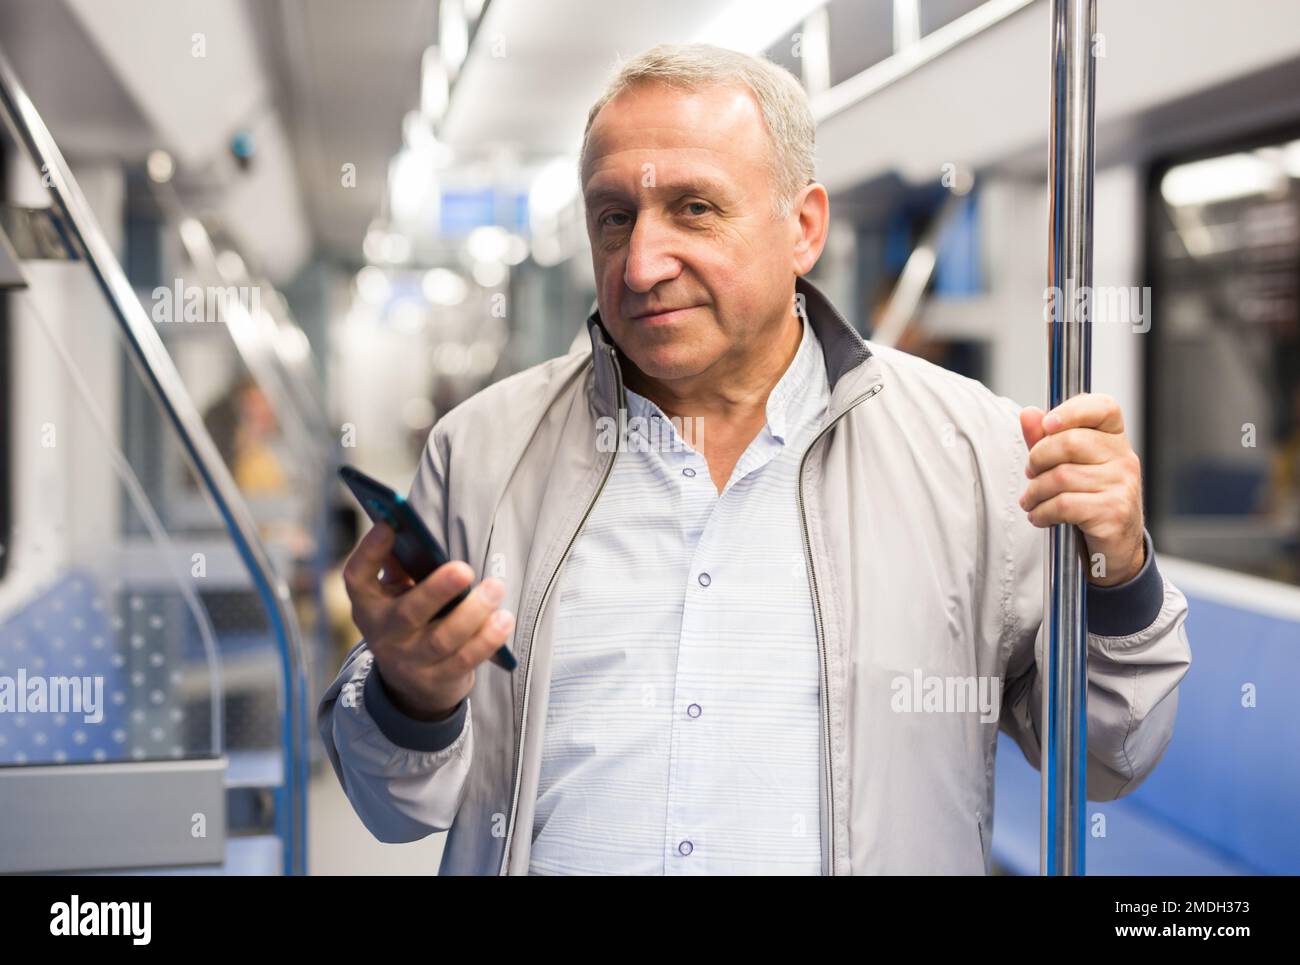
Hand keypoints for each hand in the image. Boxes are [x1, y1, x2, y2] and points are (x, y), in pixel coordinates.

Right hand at [342, 522, 514, 719]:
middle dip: (437, 589)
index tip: (390, 525)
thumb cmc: (410, 621)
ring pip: (443, 639)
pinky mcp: (437, 681)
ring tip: (496, 588)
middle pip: (408, 613)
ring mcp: (409, 662)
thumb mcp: (396, 594)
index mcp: (369, 605)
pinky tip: (503, 619)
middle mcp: (383, 635)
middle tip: (464, 569)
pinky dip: (487, 640)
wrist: (411, 685)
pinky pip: (465, 660)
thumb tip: (412, 529)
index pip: (357, 576)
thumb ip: (402, 565)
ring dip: (473, 613)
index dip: (370, 551)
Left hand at [1018, 393, 1145, 585]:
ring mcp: (1122, 485)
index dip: (1072, 410)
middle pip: (1069, 442)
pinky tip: (1040, 517)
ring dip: (1035, 492)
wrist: (1115, 546)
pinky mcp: (1114, 512)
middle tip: (1031, 473)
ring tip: (1032, 501)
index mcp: (1115, 438)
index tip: (1048, 424)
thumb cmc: (1089, 499)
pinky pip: (1065, 505)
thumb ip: (1047, 439)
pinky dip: (1043, 512)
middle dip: (1038, 458)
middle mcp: (1124, 458)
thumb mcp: (1067, 465)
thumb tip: (1029, 414)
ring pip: (1061, 477)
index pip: (1103, 408)